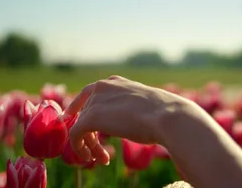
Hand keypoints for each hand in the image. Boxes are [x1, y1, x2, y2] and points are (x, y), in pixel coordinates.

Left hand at [64, 75, 189, 164]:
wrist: (166, 116)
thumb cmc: (162, 113)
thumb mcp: (141, 105)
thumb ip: (128, 107)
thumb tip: (132, 118)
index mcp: (114, 82)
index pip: (89, 94)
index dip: (82, 110)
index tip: (80, 124)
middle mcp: (102, 87)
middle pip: (86, 113)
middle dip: (92, 135)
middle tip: (101, 154)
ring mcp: (95, 101)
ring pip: (82, 126)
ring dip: (90, 145)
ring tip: (102, 160)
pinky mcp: (90, 118)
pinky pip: (76, 134)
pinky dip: (80, 148)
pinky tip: (91, 158)